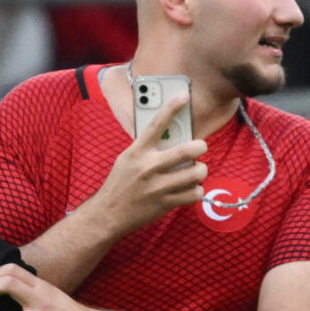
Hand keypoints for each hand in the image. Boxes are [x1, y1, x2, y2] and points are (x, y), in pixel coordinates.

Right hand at [92, 96, 207, 228]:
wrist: (108, 213)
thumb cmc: (119, 183)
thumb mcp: (127, 159)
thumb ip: (146, 148)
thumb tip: (170, 137)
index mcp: (137, 152)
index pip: (156, 124)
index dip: (172, 108)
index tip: (184, 97)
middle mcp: (149, 167)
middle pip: (186, 150)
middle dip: (200, 146)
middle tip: (200, 148)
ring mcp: (158, 186)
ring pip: (195, 173)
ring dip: (200, 171)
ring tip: (196, 171)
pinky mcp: (165, 203)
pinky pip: (193, 194)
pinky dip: (196, 191)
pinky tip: (190, 189)